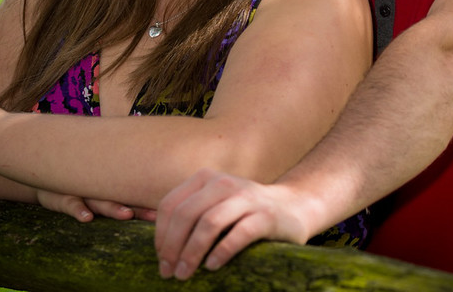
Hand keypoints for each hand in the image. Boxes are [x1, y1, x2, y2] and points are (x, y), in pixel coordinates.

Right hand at [36, 189, 156, 222]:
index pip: (135, 194)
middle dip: (140, 208)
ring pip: (101, 201)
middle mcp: (101, 189)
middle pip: (123, 198)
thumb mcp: (99, 183)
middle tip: (155, 215)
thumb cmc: (80, 182)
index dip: (151, 201)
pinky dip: (79, 210)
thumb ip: (121, 184)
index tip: (168, 207)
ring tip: (126, 215)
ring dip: (114, 208)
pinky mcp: (63, 196)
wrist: (48, 172)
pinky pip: (72, 204)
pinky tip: (87, 218)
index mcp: (112, 188)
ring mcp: (83, 192)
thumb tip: (151, 191)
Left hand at [155, 168, 308, 279]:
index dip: (161, 235)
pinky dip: (221, 252)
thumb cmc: (244, 212)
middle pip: (186, 214)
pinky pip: (239, 234)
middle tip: (169, 273)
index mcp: (206, 178)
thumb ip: (190, 214)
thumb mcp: (215, 204)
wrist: (293, 207)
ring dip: (192, 252)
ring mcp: (247, 198)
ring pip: (209, 223)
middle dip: (172, 247)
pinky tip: (213, 266)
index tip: (161, 259)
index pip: (171, 204)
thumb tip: (159, 245)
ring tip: (185, 274)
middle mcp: (225, 183)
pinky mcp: (266, 216)